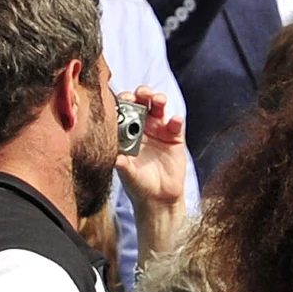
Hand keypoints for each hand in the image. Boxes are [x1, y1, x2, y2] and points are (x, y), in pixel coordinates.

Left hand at [114, 86, 186, 210]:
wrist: (159, 198)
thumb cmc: (138, 184)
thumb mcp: (128, 174)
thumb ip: (123, 164)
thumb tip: (116, 158)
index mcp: (126, 132)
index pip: (123, 110)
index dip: (123, 101)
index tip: (123, 99)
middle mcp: (142, 128)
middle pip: (142, 103)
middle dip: (141, 94)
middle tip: (142, 93)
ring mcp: (159, 131)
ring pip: (158, 109)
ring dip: (158, 100)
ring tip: (158, 99)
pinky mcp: (175, 138)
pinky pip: (175, 125)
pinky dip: (176, 120)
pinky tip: (174, 121)